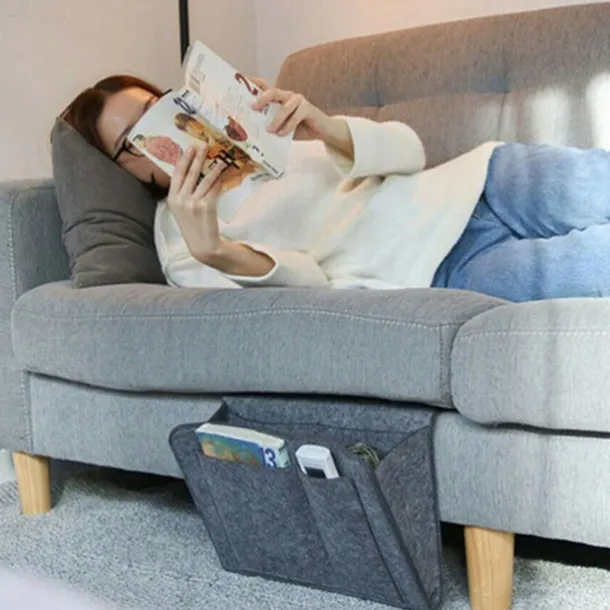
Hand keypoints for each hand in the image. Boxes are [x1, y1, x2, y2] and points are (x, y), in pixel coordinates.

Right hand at [167, 145, 226, 262]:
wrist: (202, 245)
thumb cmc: (192, 227)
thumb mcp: (181, 210)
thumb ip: (183, 194)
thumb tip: (192, 174)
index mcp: (172, 199)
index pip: (177, 174)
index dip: (183, 160)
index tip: (189, 148)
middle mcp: (181, 199)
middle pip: (191, 173)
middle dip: (198, 157)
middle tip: (204, 145)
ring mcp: (194, 203)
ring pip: (205, 180)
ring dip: (213, 167)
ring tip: (220, 159)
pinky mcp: (206, 206)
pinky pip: (214, 189)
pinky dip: (218, 181)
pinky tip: (223, 174)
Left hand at [249, 78, 330, 140]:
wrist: (321, 131)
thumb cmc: (300, 128)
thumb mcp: (282, 127)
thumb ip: (272, 125)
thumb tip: (255, 131)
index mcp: (279, 99)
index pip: (264, 87)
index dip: (253, 83)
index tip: (241, 83)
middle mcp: (288, 96)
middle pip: (273, 91)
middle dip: (262, 98)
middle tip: (254, 108)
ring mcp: (299, 100)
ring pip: (284, 107)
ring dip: (276, 120)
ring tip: (269, 131)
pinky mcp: (308, 108)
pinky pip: (296, 116)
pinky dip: (288, 126)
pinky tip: (282, 133)